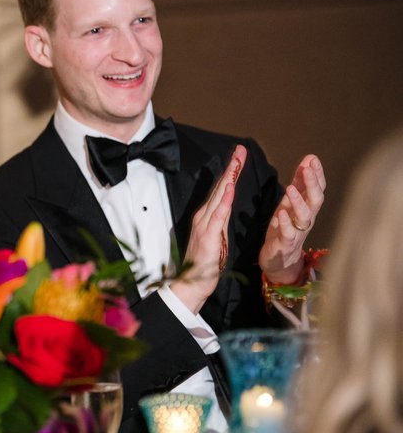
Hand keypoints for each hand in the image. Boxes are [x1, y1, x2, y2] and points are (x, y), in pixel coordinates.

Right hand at [171, 145, 245, 313]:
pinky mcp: (209, 236)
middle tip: (240, 149)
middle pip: (220, 188)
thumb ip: (219, 221)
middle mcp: (204, 216)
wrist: (191, 283)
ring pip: (220, 197)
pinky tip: (231, 188)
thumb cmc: (204, 264)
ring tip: (237, 162)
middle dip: (231, 168)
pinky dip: (225, 200)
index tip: (239, 156)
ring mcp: (205, 225)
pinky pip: (218, 215)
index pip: (222, 190)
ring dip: (229, 178)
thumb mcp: (215, 238)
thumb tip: (225, 207)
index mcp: (207, 217)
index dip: (231, 172)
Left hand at [258, 155, 325, 283]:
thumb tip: (308, 160)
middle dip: (313, 184)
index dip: (316, 174)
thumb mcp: (289, 203)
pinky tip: (281, 213)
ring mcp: (297, 232)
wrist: (279, 260)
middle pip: (315, 200)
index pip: (317, 189)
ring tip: (290, 187)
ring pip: (304, 216)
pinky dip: (285, 223)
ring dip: (298, 201)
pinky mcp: (285, 244)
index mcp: (307, 208)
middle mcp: (306, 219)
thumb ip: (299, 183)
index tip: (313, 159)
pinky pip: (288, 234)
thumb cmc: (285, 228)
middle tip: (308, 168)